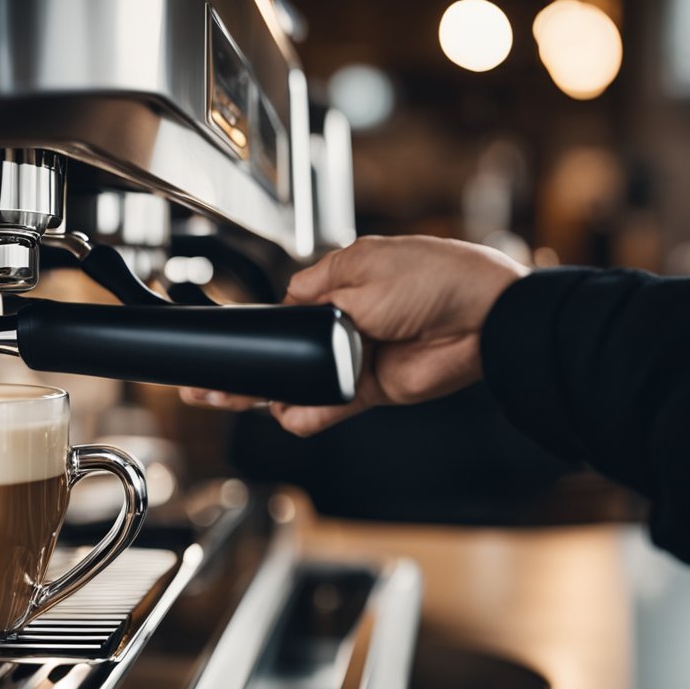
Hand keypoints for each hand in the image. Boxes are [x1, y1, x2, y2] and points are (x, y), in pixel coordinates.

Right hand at [180, 235, 525, 436]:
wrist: (484, 315)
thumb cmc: (434, 277)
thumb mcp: (360, 272)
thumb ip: (314, 297)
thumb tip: (283, 307)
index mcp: (338, 287)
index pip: (281, 313)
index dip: (253, 331)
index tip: (222, 344)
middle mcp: (343, 325)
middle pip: (282, 355)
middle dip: (245, 371)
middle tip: (205, 386)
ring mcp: (355, 359)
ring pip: (300, 385)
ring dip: (270, 396)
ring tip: (231, 401)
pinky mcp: (371, 389)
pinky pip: (329, 408)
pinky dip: (308, 416)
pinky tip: (287, 416)